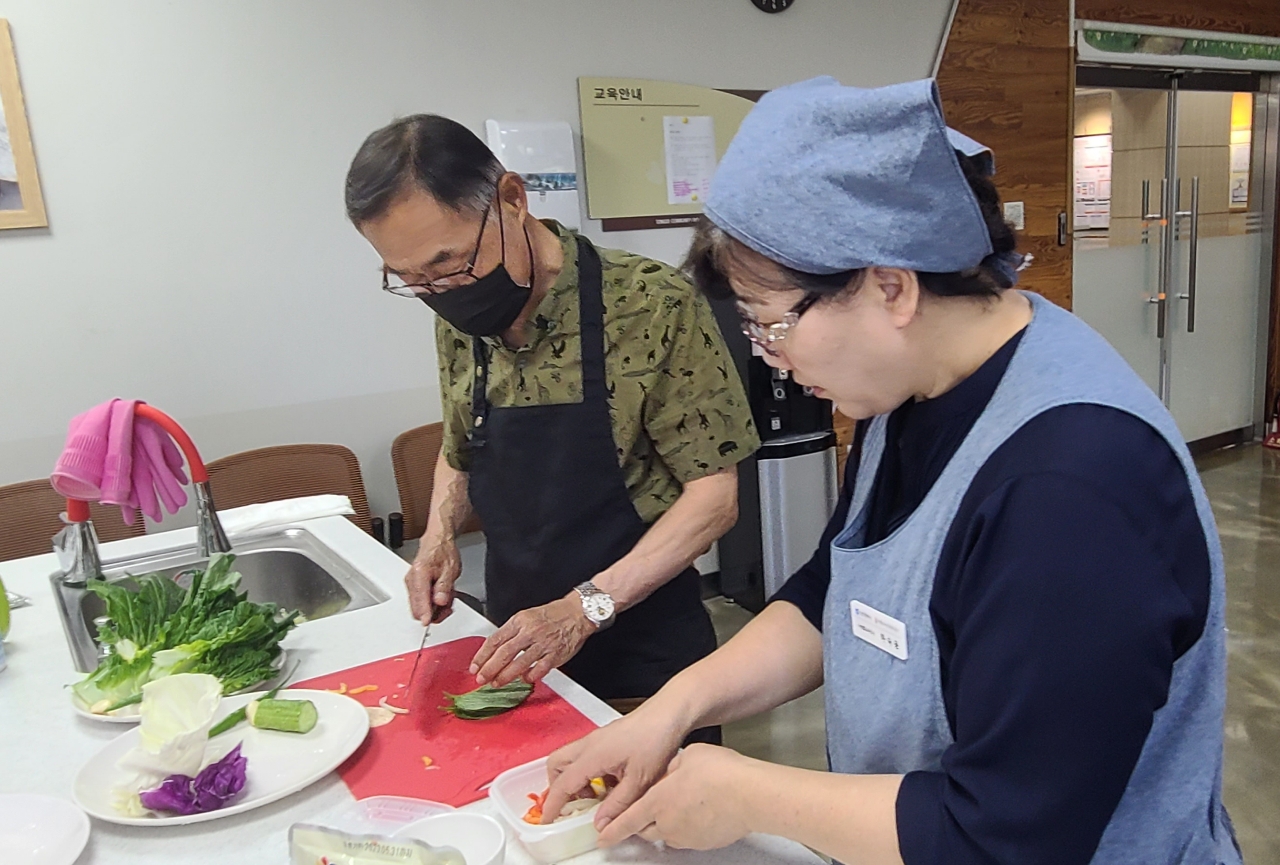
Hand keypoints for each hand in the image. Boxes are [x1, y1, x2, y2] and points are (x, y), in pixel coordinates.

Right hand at [405, 536, 460, 625]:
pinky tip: (441, 596)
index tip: (428, 622)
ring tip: (446, 597)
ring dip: (434, 609)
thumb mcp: (451, 570)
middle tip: (447, 607)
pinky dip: (432, 604)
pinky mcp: (414, 588)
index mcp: (419, 574)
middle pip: (416, 608)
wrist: (438, 543)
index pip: (419, 600)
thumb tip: (440, 602)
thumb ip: (444, 587)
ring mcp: (411, 585)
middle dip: (433, 613)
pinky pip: (421, 603)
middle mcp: (411, 581)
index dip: (425, 614)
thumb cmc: (443, 552)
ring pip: (419, 608)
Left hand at [470, 597, 594, 686]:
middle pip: (504, 653)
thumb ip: (512, 632)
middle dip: (489, 669)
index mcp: (519, 621)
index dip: (482, 655)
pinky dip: (529, 676)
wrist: (577, 612)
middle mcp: (530, 632)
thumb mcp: (527, 616)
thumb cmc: (552, 615)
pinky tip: (524, 679)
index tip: (475, 666)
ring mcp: (543, 644)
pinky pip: (539, 669)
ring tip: (497, 683)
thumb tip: (495, 650)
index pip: (495, 639)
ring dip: (505, 676)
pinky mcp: (555, 654)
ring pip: (519, 663)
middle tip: (481, 679)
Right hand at [542, 706, 685, 833]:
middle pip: (555, 766)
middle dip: (558, 788)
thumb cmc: (655, 741)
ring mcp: (595, 739)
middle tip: (573, 806)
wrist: (669, 714)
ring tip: (596, 797)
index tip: (547, 822)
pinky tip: (610, 783)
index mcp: (592, 756)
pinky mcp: (604, 738)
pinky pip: (584, 756)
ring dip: (574, 780)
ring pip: (569, 760)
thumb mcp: (638, 781)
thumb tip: (599, 825)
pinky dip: (588, 772)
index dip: (552, 806)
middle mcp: (588, 745)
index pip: (562, 785)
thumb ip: (617, 805)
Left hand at [599, 744, 755, 849]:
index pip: (626, 821)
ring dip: (666, 823)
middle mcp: (668, 823)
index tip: (603, 837)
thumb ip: (672, 767)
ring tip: (681, 805)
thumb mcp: (688, 756)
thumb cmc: (722, 774)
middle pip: (644, 830)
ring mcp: (686, 836)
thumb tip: (671, 771)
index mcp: (657, 801)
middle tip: (644, 812)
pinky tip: (699, 811)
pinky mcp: (704, 843)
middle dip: (641, 822)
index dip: (612, 830)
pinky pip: (688, 837)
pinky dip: (687, 826)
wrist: (750, 795)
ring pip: (667, 834)